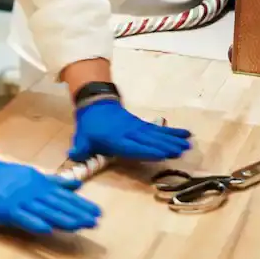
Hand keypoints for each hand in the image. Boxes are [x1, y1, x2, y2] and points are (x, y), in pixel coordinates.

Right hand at [0, 144, 101, 234]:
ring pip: (45, 210)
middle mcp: (35, 192)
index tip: (98, 214)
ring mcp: (21, 200)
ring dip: (63, 218)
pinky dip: (34, 222)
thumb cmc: (7, 177)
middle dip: (78, 213)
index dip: (82, 205)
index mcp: (42, 185)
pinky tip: (46, 229)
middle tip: (96, 222)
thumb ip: (55, 182)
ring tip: (79, 226)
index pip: (65, 197)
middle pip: (59, 204)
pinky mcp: (7, 209)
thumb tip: (78, 183)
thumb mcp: (35, 176)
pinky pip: (22, 217)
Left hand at [70, 100, 191, 161]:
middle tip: (181, 150)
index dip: (147, 150)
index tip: (162, 153)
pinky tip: (184, 134)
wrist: (95, 103)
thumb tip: (72, 156)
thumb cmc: (89, 125)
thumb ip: (80, 148)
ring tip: (187, 145)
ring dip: (172, 139)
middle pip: (149, 139)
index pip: (133, 146)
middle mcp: (129, 132)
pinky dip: (171, 131)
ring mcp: (137, 127)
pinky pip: (158, 129)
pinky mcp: (141, 125)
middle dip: (166, 145)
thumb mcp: (82, 136)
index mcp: (115, 138)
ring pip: (157, 134)